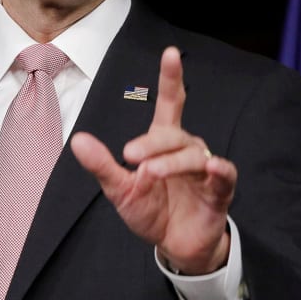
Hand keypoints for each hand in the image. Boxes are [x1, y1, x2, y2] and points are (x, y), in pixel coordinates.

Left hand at [70, 46, 237, 274]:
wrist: (175, 246)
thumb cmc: (150, 211)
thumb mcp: (119, 190)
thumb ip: (102, 165)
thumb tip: (77, 139)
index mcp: (163, 142)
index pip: (170, 103)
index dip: (171, 78)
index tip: (171, 53)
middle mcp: (187, 148)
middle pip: (173, 134)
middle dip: (151, 143)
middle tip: (129, 156)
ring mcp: (205, 169)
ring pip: (193, 154)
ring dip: (171, 162)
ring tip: (149, 174)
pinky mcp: (220, 191)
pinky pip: (223, 174)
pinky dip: (217, 169)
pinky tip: (209, 168)